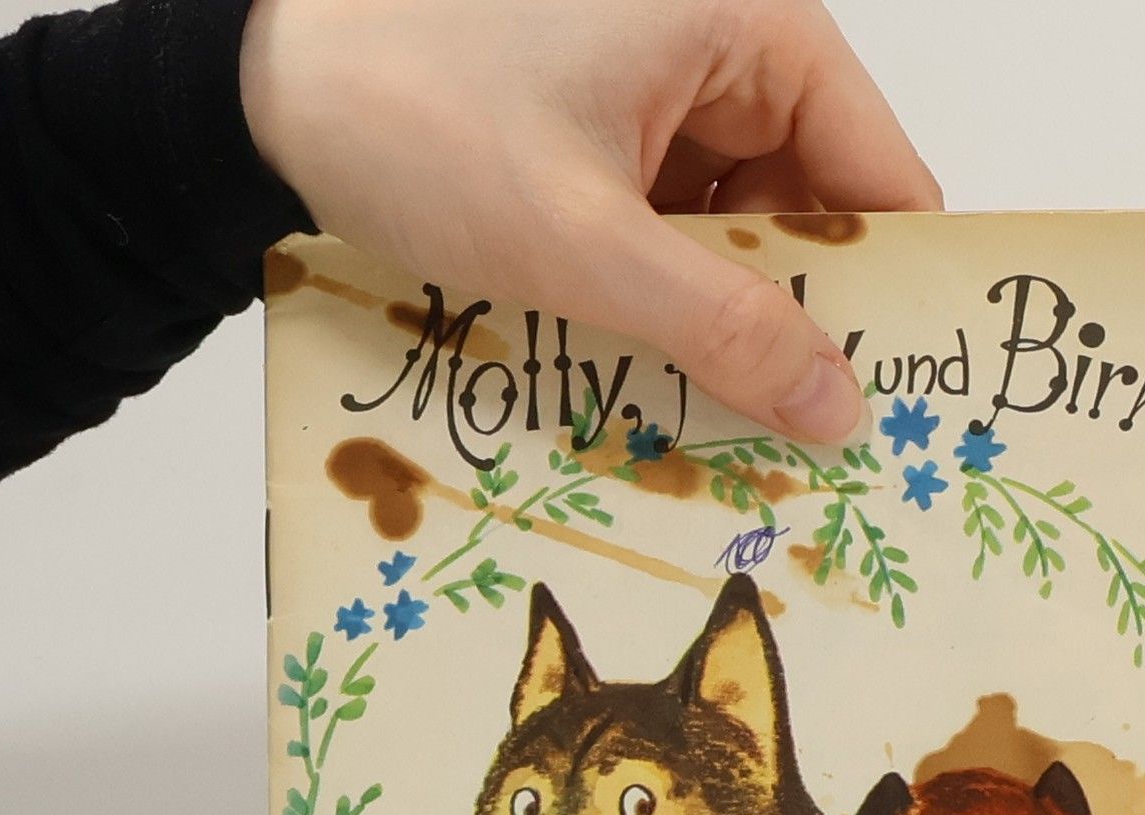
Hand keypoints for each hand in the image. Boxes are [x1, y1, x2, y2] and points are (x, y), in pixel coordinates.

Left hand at [239, 0, 940, 442]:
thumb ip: (724, 329)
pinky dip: (662, 297)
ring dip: (720, 323)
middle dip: (793, 321)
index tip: (889, 406)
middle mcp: (719, 43)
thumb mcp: (585, 242)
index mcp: (747, 23)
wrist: (255, 85)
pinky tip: (643, 366)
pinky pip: (672, 228)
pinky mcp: (604, 128)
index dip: (889, 290)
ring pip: (738, 231)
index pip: (879, 171)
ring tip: (704, 416)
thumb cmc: (411, 115)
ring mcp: (658, 87)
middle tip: (791, 444)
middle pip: (810, 209)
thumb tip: (842, 406)